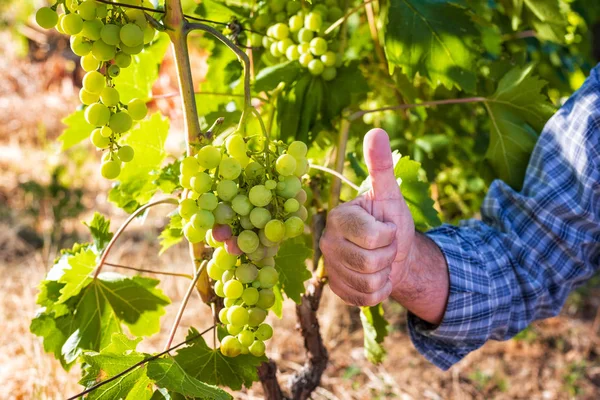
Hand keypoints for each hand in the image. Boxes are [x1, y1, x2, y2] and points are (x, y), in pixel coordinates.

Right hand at [320, 128, 415, 306]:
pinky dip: (379, 291)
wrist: (396, 254)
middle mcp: (327, 241)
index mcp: (339, 217)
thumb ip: (381, 166)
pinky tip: (376, 278)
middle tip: (385, 246)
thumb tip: (376, 129)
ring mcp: (329, 267)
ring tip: (381, 261)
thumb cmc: (391, 220)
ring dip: (385, 274)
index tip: (387, 227)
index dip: (390, 235)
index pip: (374, 237)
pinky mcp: (336, 288)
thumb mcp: (391, 195)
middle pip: (371, 262)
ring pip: (369, 283)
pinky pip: (364, 298)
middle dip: (389, 255)